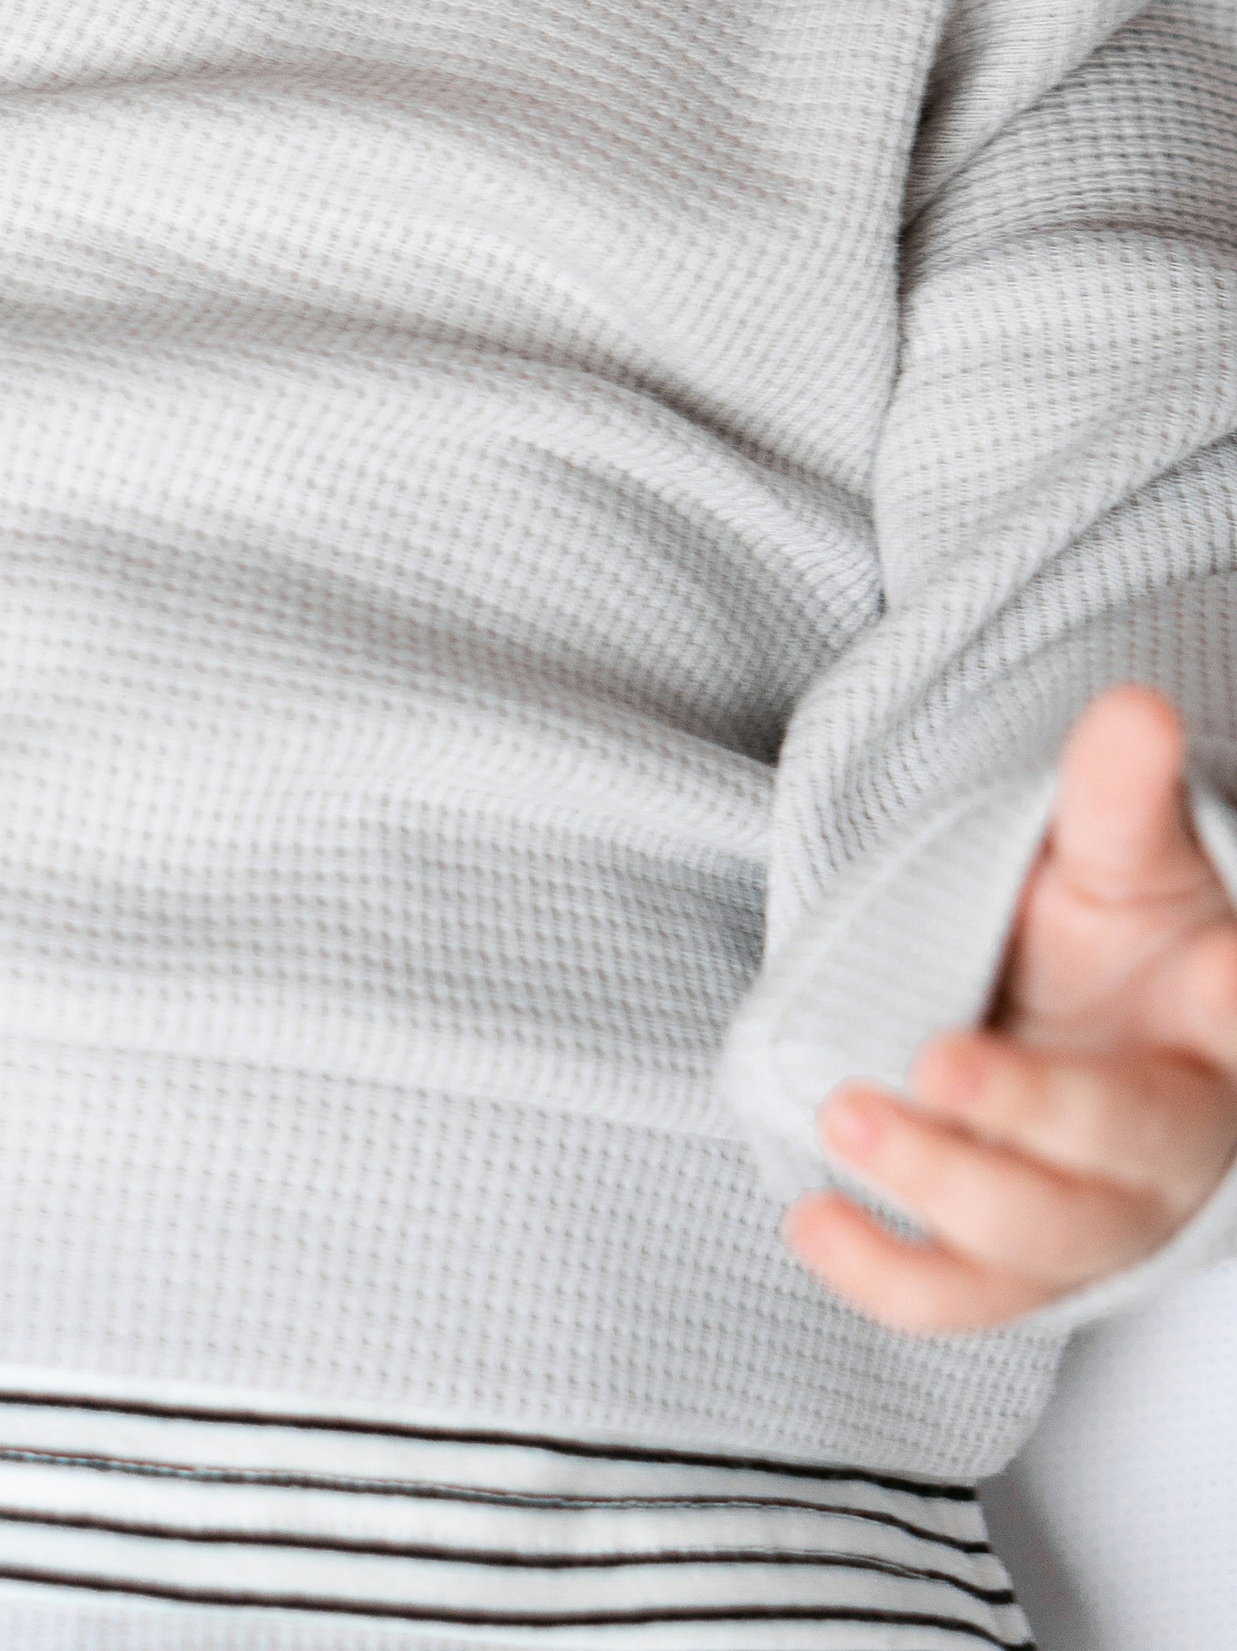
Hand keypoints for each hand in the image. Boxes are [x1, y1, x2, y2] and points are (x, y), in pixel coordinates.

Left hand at [784, 685, 1236, 1331]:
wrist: (1084, 1020)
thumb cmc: (1119, 939)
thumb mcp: (1122, 855)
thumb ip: (1121, 793)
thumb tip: (1135, 707)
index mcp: (1221, 1040)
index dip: (1236, 1003)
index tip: (1223, 965)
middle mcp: (1174, 1148)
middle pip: (1119, 1151)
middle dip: (1026, 1115)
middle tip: (931, 1062)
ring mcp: (1098, 1221)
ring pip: (1038, 1241)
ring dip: (939, 1191)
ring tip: (844, 1117)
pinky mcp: (1019, 1267)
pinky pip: (960, 1299)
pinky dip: (884, 1277)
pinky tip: (812, 1222)